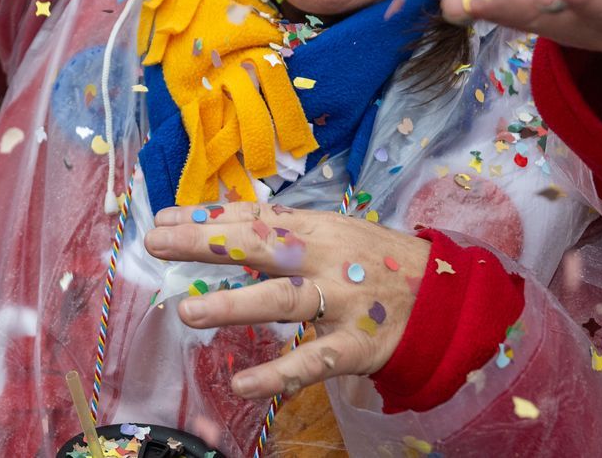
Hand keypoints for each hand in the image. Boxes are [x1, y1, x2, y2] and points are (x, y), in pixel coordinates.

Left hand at [143, 203, 428, 400]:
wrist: (445, 296)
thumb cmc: (377, 261)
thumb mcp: (333, 232)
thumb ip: (283, 231)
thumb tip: (223, 222)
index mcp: (316, 228)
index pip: (253, 217)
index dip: (207, 216)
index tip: (162, 216)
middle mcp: (323, 259)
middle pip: (258, 246)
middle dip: (205, 244)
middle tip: (156, 242)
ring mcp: (340, 302)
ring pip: (281, 301)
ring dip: (234, 306)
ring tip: (188, 312)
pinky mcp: (355, 345)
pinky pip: (312, 362)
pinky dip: (278, 375)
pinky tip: (243, 385)